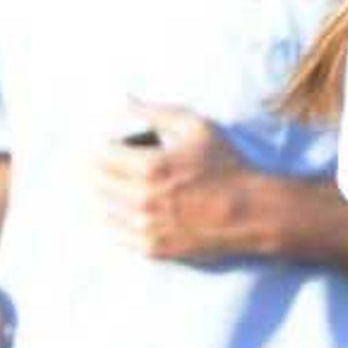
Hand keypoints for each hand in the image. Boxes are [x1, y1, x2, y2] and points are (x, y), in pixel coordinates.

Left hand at [93, 105, 276, 261]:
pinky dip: (110, 217)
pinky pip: (113, 232)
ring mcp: (145, 226)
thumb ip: (155, 112)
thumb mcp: (195, 126)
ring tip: (111, 183)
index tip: (106, 142)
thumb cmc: (225, 164)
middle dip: (96, 167)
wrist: (251, 212)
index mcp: (149, 166)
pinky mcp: (151, 248)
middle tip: (105, 161)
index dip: (99, 145)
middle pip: (95, 181)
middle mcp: (142, 199)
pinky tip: (120, 206)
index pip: (100, 154)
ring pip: (99, 208)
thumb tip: (124, 100)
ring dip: (100, 192)